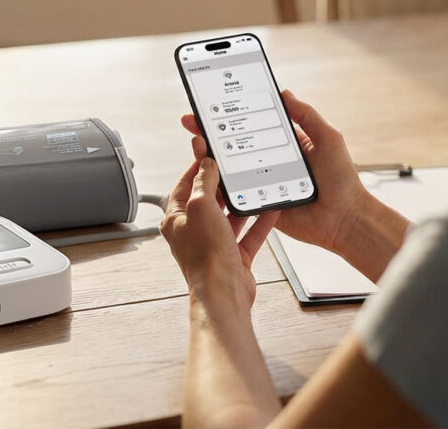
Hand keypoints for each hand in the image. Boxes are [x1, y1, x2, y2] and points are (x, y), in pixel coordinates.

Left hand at [160, 152, 279, 306]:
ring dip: (242, 203)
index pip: (184, 185)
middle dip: (222, 185)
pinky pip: (248, 234)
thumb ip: (205, 182)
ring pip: (229, 217)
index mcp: (177, 219)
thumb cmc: (206, 256)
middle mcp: (193, 232)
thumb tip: (206, 165)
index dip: (196, 168)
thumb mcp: (202, 207)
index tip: (210, 154)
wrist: (223, 293)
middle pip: (208, 200)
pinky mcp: (233, 257)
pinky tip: (270, 210)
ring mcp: (214, 245)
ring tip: (253, 186)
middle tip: (235, 168)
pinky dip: (259, 222)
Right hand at [181, 91, 371, 254]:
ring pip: (229, 168)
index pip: (253, 124)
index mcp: (284, 143)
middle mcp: (269, 161)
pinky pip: (235, 192)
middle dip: (210, 132)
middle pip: (234, 144)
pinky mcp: (259, 202)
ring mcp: (262, 182)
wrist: (344, 219)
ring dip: (209, 156)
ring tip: (196, 143)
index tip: (212, 103)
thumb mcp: (328, 139)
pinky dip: (218, 184)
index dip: (232, 114)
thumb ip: (307, 115)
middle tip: (192, 122)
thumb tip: (284, 92)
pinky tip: (206, 172)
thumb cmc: (342, 180)